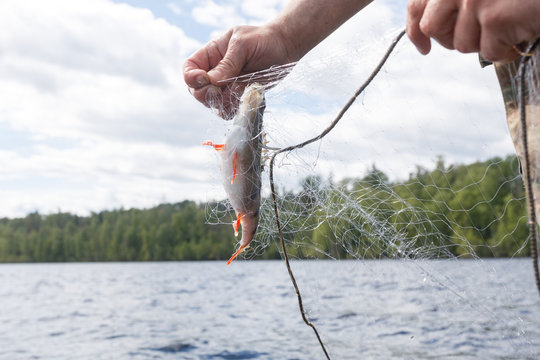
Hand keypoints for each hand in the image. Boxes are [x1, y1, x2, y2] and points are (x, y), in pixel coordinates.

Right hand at [183, 25, 289, 118]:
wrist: (284, 48)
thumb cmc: (263, 39)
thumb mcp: (243, 44)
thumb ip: (228, 63)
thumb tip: (212, 81)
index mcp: (211, 54)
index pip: (189, 68)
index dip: (191, 78)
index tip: (204, 79)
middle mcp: (215, 72)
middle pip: (197, 91)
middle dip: (206, 94)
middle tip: (221, 90)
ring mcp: (226, 87)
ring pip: (212, 104)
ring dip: (222, 103)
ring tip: (239, 91)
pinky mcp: (238, 96)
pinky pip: (228, 110)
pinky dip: (233, 110)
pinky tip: (243, 100)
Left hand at [406, 0, 539, 61]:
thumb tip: (429, 29)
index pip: (416, 5)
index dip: (415, 30)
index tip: (422, 46)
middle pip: (432, 28)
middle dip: (450, 39)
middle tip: (475, 37)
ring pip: (461, 44)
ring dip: (483, 43)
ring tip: (505, 28)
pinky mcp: (494, 17)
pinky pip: (487, 52)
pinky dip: (504, 52)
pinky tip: (518, 38)